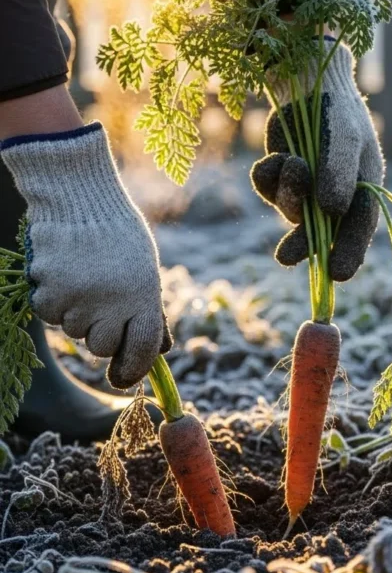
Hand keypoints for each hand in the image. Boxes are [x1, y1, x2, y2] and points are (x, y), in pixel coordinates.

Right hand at [0, 122, 170, 388]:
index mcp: (145, 296)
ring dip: (74, 312)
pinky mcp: (50, 291)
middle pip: (101, 347)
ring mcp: (80, 299)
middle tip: (97, 303)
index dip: (133, 368)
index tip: (122, 376)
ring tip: (80, 275)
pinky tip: (60, 272)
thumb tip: (160, 351)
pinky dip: (52, 300)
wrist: (79, 196)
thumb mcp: (145, 268)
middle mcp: (114, 303)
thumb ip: (150, 309)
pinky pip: (49, 314)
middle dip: (99, 333)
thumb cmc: (117, 232)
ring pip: (73, 330)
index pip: (143, 349)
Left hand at [251, 42, 383, 280]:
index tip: (337, 274)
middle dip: (303, 245)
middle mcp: (335, 195)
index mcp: (363, 190)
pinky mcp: (280, 176)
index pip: (358, 230)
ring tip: (291, 162)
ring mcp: (306, 187)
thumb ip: (339, 172)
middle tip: (285, 257)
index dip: (348, 254)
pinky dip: (269, 176)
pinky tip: (276, 156)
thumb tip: (332, 211)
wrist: (306, 80)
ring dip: (287, 192)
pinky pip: (269, 189)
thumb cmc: (336, 109)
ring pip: (290, 210)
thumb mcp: (344, 138)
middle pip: (320, 233)